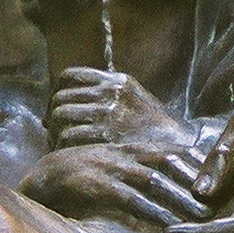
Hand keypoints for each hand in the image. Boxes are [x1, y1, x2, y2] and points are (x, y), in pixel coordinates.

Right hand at [20, 143, 209, 230]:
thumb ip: (142, 177)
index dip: (200, 167)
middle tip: (223, 206)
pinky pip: (129, 199)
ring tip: (204, 220)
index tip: (225, 185)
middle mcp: (124, 154)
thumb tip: (174, 196)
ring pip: (155, 181)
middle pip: (170, 163)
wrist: (40, 180)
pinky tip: (168, 229)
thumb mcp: (116, 172)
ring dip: (181, 201)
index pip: (174, 152)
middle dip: (197, 184)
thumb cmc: (83, 181)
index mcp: (132, 149)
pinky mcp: (95, 185)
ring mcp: (109, 168)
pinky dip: (151, 213)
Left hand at [47, 69, 196, 151]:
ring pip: (60, 116)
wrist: (180, 151)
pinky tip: (73, 156)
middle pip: (61, 98)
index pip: (69, 76)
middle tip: (56, 134)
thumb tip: (67, 106)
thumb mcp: (135, 102)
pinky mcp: (105, 135)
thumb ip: (107, 97)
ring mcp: (108, 112)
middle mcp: (111, 92)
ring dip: (56, 134)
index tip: (56, 110)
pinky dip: (64, 148)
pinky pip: (68, 137)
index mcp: (116, 81)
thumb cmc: (155, 133)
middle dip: (53, 118)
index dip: (56, 93)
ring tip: (63, 146)